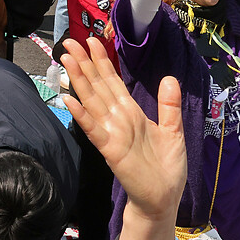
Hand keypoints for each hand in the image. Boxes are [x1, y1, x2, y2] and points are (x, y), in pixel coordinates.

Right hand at [61, 38, 184, 222]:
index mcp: (131, 112)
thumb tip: (168, 77)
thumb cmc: (166, 168)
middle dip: (84, 63)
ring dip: (78, 81)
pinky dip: (81, 115)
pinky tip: (70, 100)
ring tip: (66, 60)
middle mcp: (117, 118)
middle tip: (69, 41)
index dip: (102, 62)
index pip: (113, 82)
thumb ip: (168, 105)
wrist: (163, 198)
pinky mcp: (110, 150)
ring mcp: (112, 133)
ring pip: (92, 101)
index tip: (92, 41)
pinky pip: (94, 129)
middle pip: (97, 85)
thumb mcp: (173, 131)